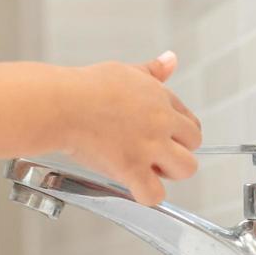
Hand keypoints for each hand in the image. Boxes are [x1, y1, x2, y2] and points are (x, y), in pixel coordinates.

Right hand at [63, 50, 201, 206]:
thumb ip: (153, 70)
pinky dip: (146, 195)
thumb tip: (171, 59)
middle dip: (177, 151)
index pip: (190, 121)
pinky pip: (154, 194)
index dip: (177, 132)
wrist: (61, 104)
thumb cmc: (85, 87)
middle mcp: (160, 122)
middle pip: (194, 145)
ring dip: (168, 173)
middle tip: (153, 154)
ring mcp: (148, 147)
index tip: (163, 137)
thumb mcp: (125, 72)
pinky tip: (134, 187)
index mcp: (160, 99)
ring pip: (185, 169)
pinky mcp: (131, 168)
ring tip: (147, 170)